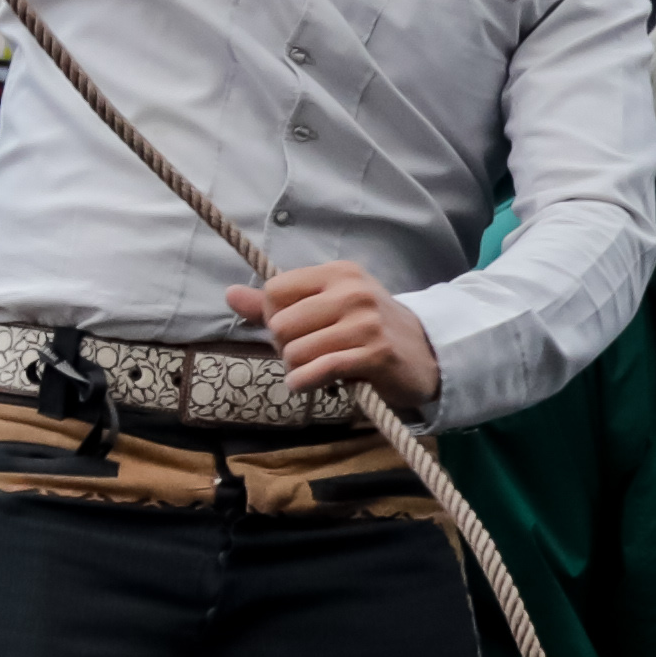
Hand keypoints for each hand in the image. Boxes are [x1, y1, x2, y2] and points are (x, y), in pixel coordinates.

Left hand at [230, 262, 441, 409]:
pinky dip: (306, 382)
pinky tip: (313, 384)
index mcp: (338, 273)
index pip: (275, 291)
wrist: (426, 354)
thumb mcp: (327, 306)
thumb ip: (277, 303)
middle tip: (309, 354)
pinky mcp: (375, 354)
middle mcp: (352, 291)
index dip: (275, 319)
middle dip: (286, 347)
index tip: (297, 331)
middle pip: (281, 325)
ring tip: (317, 368)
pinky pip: (319, 371)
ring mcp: (366, 322)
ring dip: (297, 369)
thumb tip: (229, 294)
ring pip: (296, 351)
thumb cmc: (369, 330)